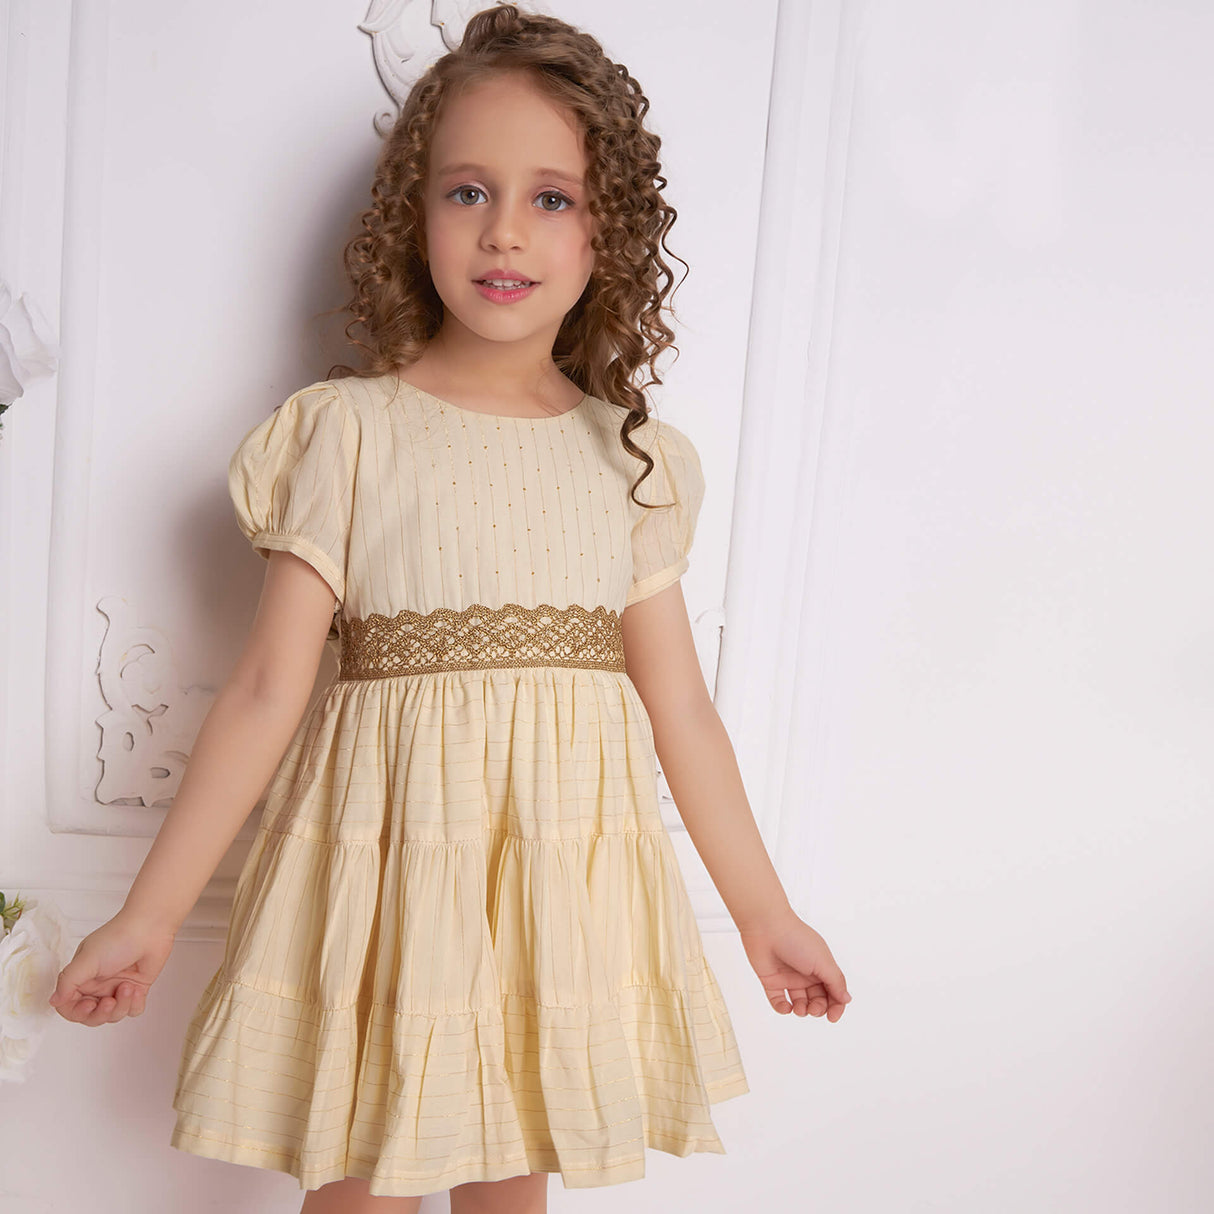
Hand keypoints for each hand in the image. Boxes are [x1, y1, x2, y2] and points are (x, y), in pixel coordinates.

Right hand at [48, 911, 175, 1026]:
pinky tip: (138, 989)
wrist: (150, 928)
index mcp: (82, 978)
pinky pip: (133, 1010)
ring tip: (128, 986)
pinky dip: (135, 1004)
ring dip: (121, 1005)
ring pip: (113, 1015)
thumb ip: (68, 982)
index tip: (88, 1005)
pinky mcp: (137, 989)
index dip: (77, 1012)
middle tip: (110, 1001)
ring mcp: (117, 988)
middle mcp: (99, 985)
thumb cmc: (119, 937)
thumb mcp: (87, 959)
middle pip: (92, 1016)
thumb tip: (54, 1000)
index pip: (70, 1006)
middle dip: (101, 1013)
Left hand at [737, 910, 851, 1021]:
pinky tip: (786, 1007)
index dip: (836, 1006)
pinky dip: (782, 1009)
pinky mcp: (771, 981)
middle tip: (813, 1009)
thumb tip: (847, 999)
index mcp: (821, 967)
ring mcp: (788, 978)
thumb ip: (835, 981)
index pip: (833, 991)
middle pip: (818, 1000)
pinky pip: (778, 1001)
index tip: (833, 1017)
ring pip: (800, 1003)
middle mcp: (806, 973)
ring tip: (800, 1008)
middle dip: (818, 1009)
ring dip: (802, 1011)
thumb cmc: (797, 939)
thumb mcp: (822, 961)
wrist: (766, 927)